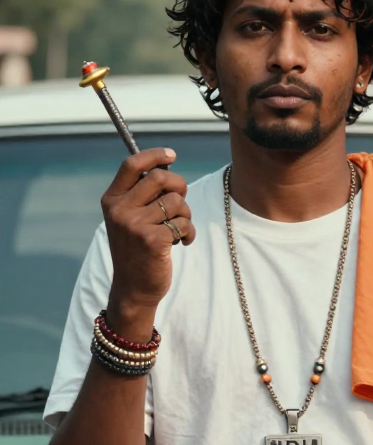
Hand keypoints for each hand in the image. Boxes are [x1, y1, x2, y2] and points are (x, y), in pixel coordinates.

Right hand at [101, 147, 195, 331]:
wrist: (133, 289)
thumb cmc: (137, 251)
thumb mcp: (129, 219)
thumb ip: (142, 196)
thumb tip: (167, 167)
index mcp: (112, 200)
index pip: (132, 165)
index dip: (154, 156)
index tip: (172, 156)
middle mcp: (120, 210)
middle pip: (160, 178)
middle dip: (179, 186)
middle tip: (181, 202)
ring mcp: (135, 225)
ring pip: (176, 202)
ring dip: (185, 214)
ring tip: (179, 230)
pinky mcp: (153, 240)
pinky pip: (183, 223)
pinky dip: (189, 232)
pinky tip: (183, 242)